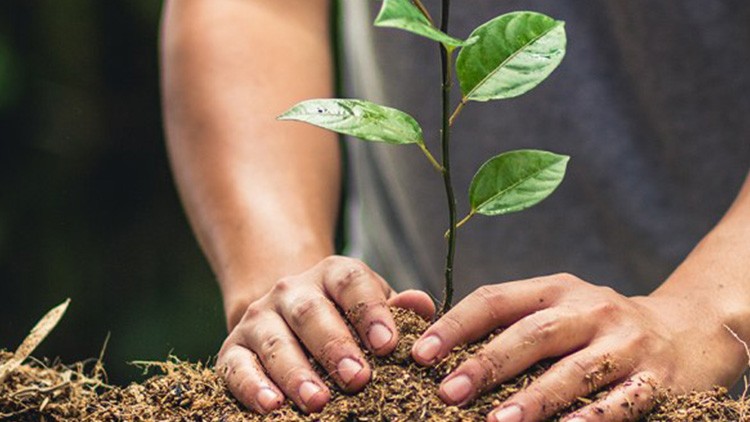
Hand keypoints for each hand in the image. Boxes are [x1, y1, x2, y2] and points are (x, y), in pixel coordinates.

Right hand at [216, 255, 434, 413]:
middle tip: (357, 378)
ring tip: (317, 401)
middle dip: (334, 346)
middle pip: (311, 313)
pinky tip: (271, 406)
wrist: (287, 316)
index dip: (370, 311)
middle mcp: (292, 291)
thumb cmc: (345, 319)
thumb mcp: (373, 308)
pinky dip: (251, 386)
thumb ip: (397, 310)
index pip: (351, 283)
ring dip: (296, 373)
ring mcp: (259, 318)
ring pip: (276, 342)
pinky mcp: (233, 349)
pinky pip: (237, 366)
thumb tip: (421, 304)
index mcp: (332, 275)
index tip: (388, 344)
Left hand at [410, 273, 746, 420]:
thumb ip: (508, 322)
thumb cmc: (596, 327)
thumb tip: (436, 346)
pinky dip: (592, 418)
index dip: (456, 324)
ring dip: (533, 399)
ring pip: (574, 371)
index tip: (420, 353)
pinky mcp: (655, 377)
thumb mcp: (557, 309)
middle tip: (447, 391)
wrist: (684, 331)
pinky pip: (620, 402)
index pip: (496, 299)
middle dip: (487, 364)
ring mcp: (624, 342)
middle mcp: (589, 309)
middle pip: (532, 334)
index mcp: (555, 290)